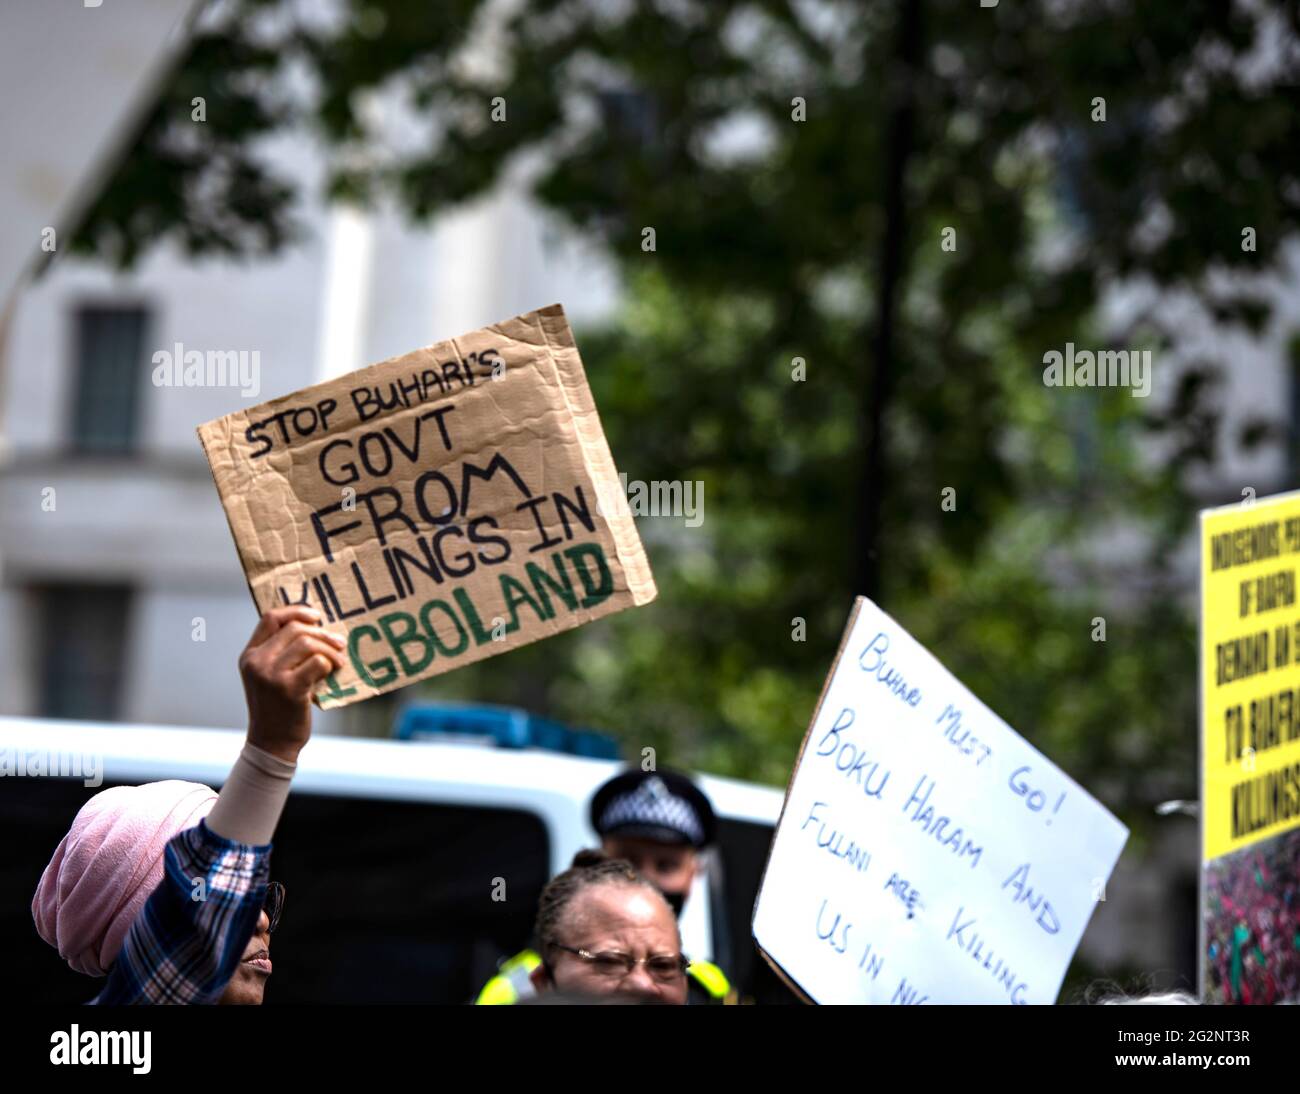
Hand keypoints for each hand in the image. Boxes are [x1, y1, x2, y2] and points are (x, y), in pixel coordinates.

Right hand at [239, 606, 346, 762]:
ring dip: (330, 650)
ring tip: (339, 661)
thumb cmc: (278, 707)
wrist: (272, 743)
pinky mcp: (288, 688)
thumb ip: (281, 653)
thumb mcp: (268, 677)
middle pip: (295, 629)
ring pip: (307, 643)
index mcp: (249, 655)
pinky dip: (329, 664)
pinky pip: (318, 662)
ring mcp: (270, 675)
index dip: (296, 611)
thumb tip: (315, 627)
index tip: (317, 616)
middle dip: (322, 633)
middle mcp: (256, 662)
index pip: (270, 618)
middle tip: (339, 644)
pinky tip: (332, 673)